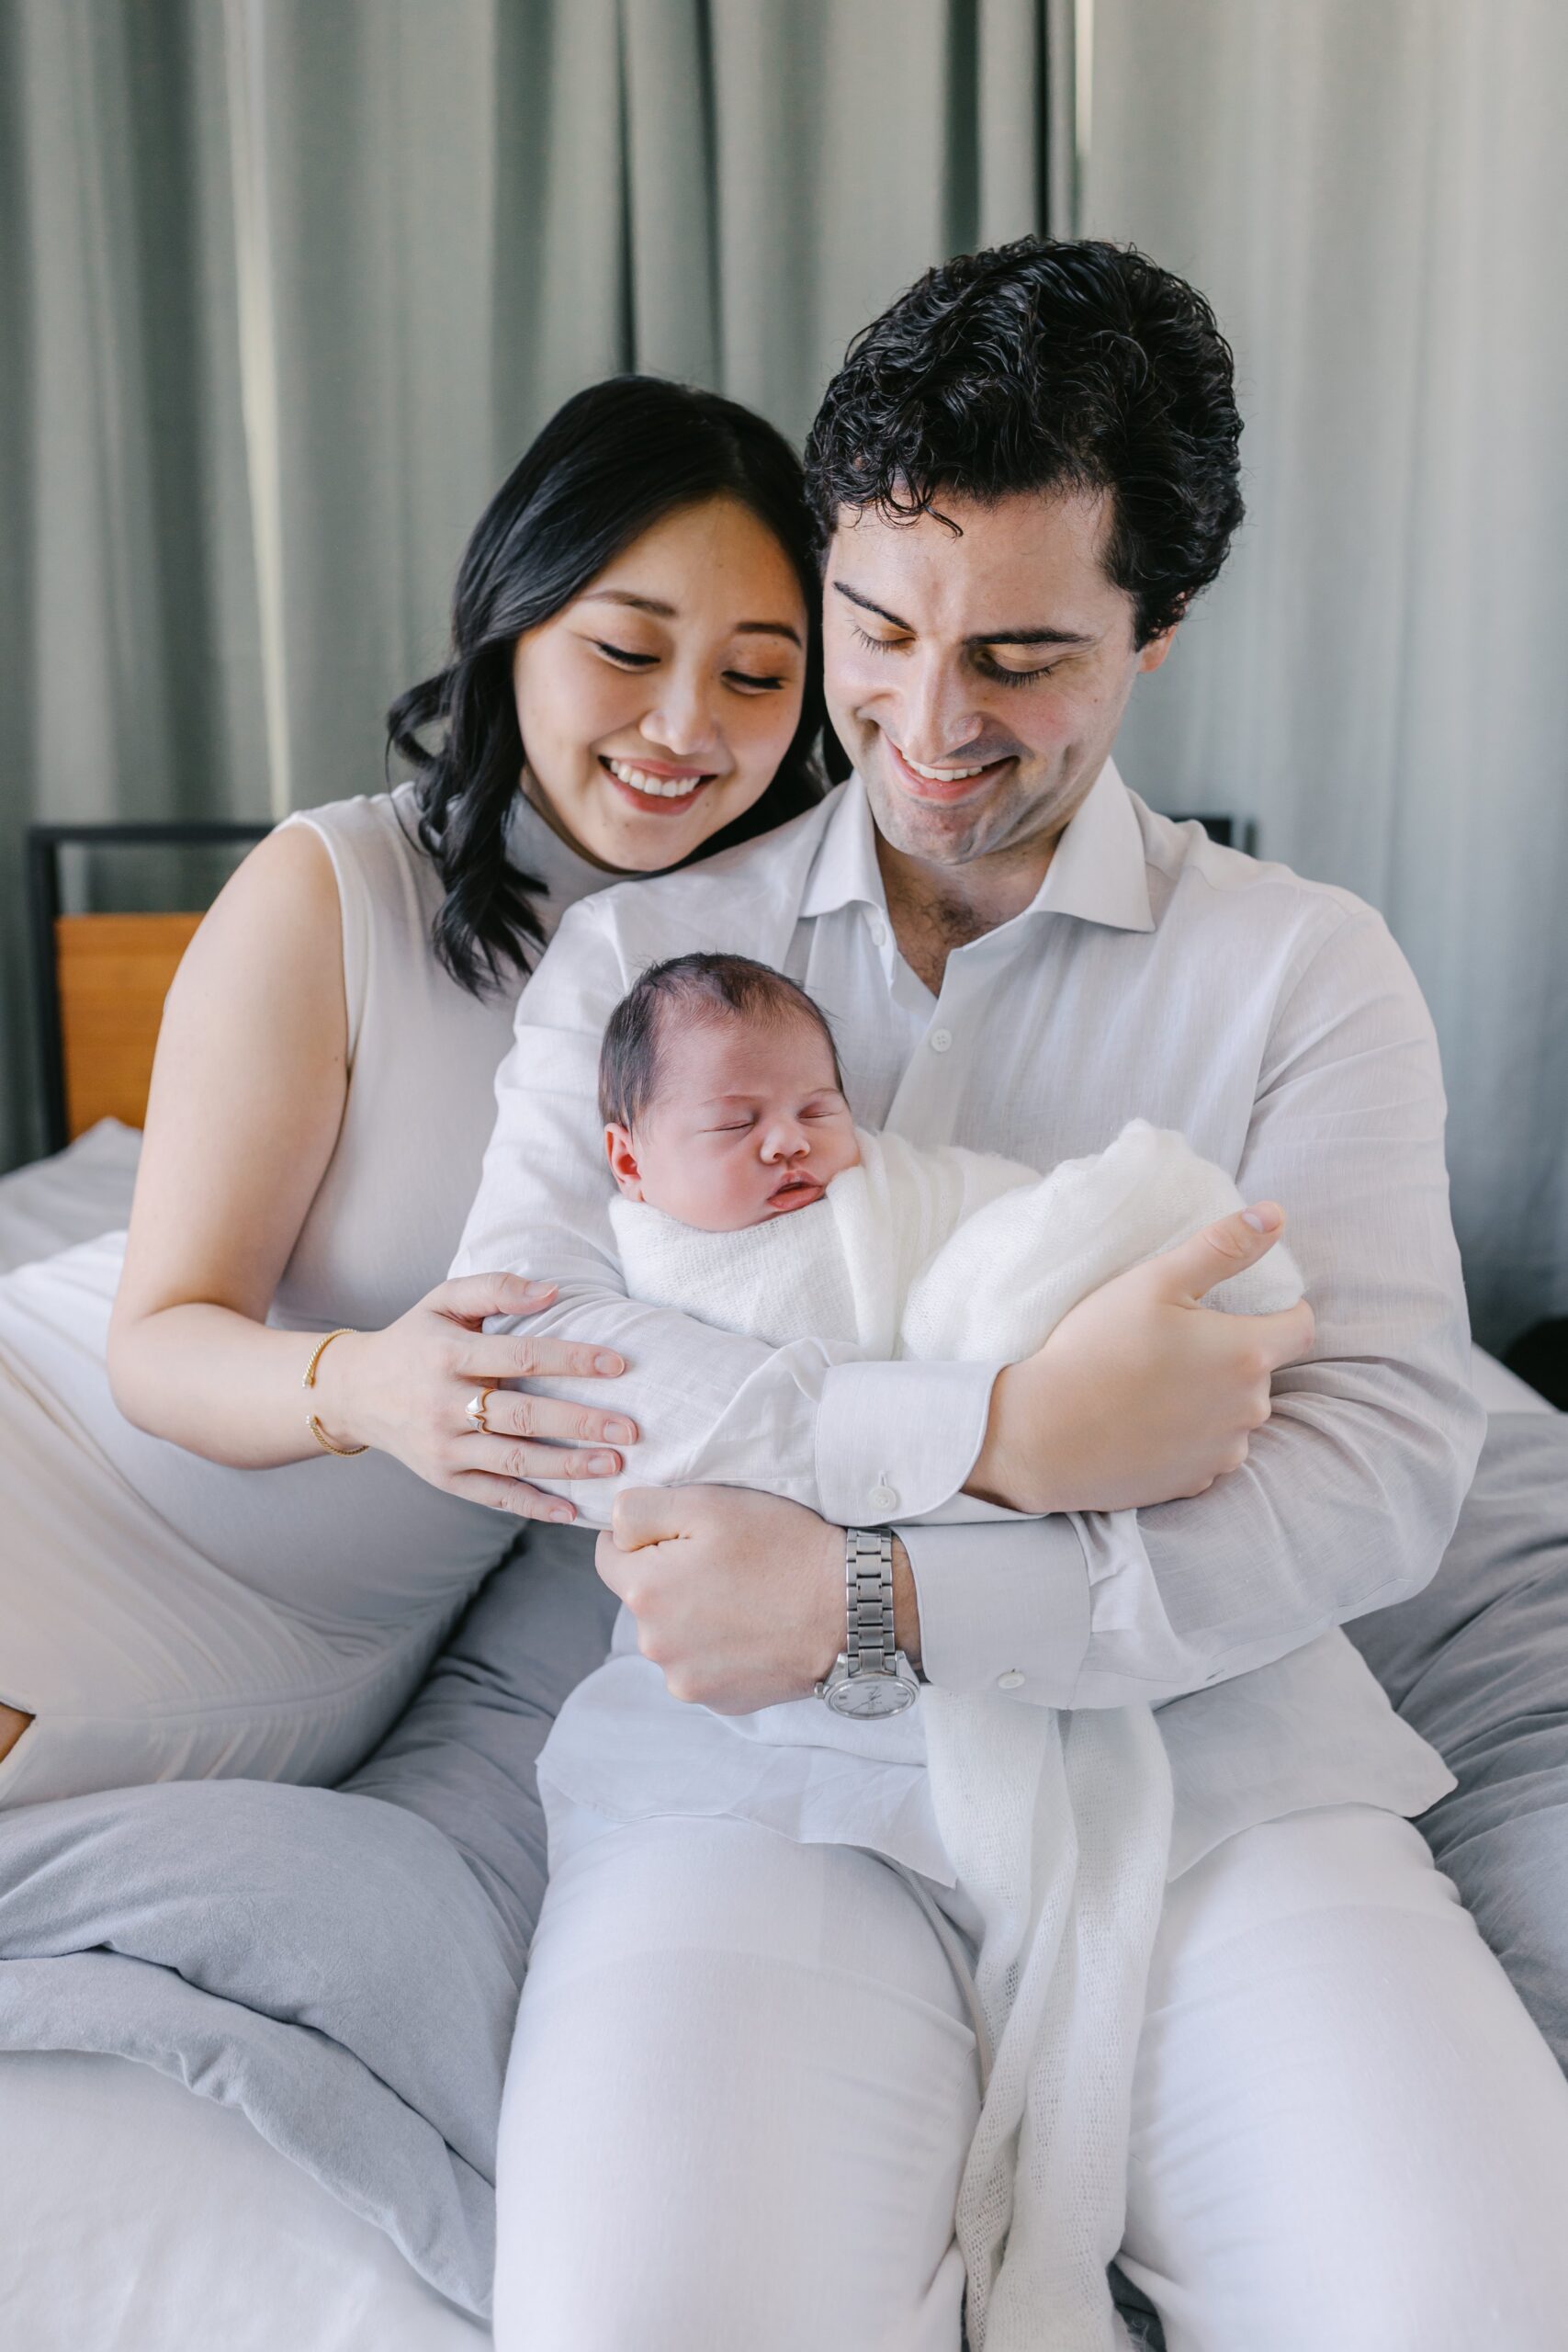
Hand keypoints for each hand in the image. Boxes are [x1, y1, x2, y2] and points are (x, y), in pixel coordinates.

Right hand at [309, 1272, 636, 1520]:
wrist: (354, 1391)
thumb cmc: (414, 1339)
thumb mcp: (444, 1300)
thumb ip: (497, 1287)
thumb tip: (554, 1291)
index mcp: (449, 1354)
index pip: (521, 1356)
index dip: (572, 1360)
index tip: (618, 1365)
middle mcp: (445, 1404)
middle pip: (524, 1416)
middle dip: (581, 1424)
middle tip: (631, 1429)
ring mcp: (444, 1447)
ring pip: (514, 1461)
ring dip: (568, 1467)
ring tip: (614, 1464)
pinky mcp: (444, 1478)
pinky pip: (495, 1496)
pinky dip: (534, 1506)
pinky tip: (572, 1510)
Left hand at [595, 1486, 844, 1712]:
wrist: (850, 1607)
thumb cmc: (782, 1548)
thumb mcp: (706, 1503)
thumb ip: (639, 1510)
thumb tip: (612, 1530)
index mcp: (644, 1591)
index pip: (609, 1556)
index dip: (645, 1537)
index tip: (687, 1535)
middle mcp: (655, 1646)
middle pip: (643, 1599)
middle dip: (671, 1579)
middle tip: (726, 1564)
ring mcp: (688, 1681)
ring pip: (673, 1636)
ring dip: (695, 1617)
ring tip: (746, 1598)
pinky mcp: (721, 1701)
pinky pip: (704, 1666)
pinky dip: (721, 1650)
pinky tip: (756, 1630)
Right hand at [970, 1204, 1314, 1515]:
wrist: (1042, 1436)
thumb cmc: (1097, 1350)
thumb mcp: (1156, 1281)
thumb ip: (1222, 1247)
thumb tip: (1276, 1215)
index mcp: (1247, 1355)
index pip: (1301, 1327)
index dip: (1281, 1310)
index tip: (1243, 1305)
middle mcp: (1248, 1410)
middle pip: (1262, 1371)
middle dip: (1233, 1354)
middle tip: (1175, 1342)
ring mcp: (1222, 1452)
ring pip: (1235, 1414)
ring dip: (1213, 1399)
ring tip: (1156, 1385)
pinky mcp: (1195, 1482)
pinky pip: (1208, 1450)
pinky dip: (1189, 1436)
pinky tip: (1146, 1421)